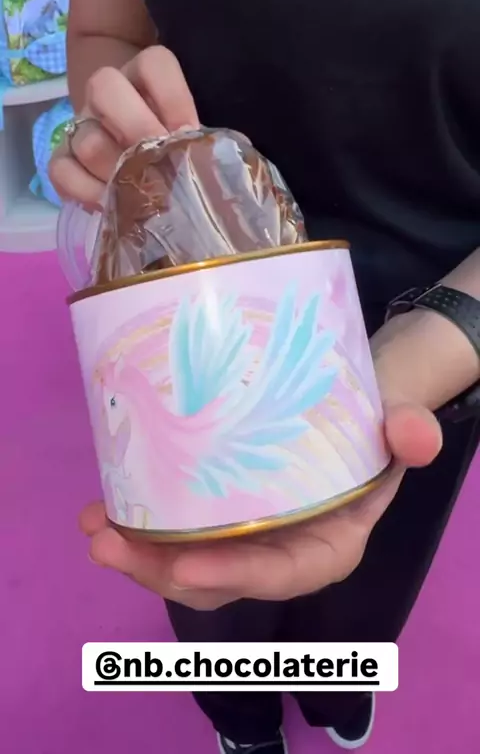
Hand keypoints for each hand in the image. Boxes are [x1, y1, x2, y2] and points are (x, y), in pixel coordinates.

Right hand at [49, 46, 198, 203]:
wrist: (133, 149)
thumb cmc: (171, 142)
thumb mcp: (188, 132)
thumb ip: (195, 140)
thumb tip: (205, 164)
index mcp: (143, 75)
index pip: (155, 64)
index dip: (174, 99)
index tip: (189, 134)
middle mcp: (105, 92)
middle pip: (104, 87)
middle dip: (137, 129)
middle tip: (160, 165)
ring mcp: (81, 124)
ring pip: (87, 138)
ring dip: (114, 170)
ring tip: (138, 193)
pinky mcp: (63, 157)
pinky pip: (62, 170)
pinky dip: (86, 191)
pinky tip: (109, 203)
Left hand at [80, 391, 441, 610]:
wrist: (349, 405)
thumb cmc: (374, 420)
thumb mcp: (398, 420)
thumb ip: (410, 429)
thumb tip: (412, 435)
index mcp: (325, 546)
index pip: (279, 573)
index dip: (234, 575)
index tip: (185, 565)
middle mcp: (276, 551)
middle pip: (215, 579)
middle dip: (159, 570)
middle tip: (109, 543)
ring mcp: (240, 534)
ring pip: (183, 560)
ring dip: (135, 552)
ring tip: (94, 525)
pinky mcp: (214, 509)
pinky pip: (172, 528)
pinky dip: (136, 520)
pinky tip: (101, 501)